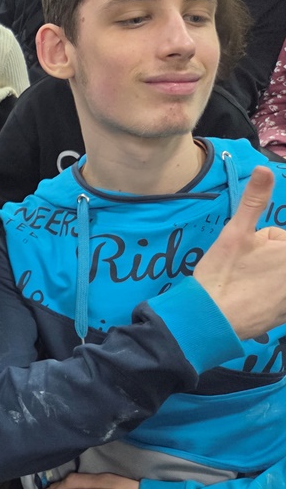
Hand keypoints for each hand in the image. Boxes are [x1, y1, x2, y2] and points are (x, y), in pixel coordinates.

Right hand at [193, 166, 285, 339]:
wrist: (211, 320)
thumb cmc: (223, 274)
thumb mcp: (235, 233)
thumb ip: (254, 201)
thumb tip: (264, 168)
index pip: (279, 238)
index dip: (261, 243)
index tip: (244, 258)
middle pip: (279, 258)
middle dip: (265, 261)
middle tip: (242, 273)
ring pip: (277, 278)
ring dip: (267, 281)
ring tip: (245, 290)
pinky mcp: (285, 316)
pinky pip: (278, 299)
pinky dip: (268, 300)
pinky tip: (251, 305)